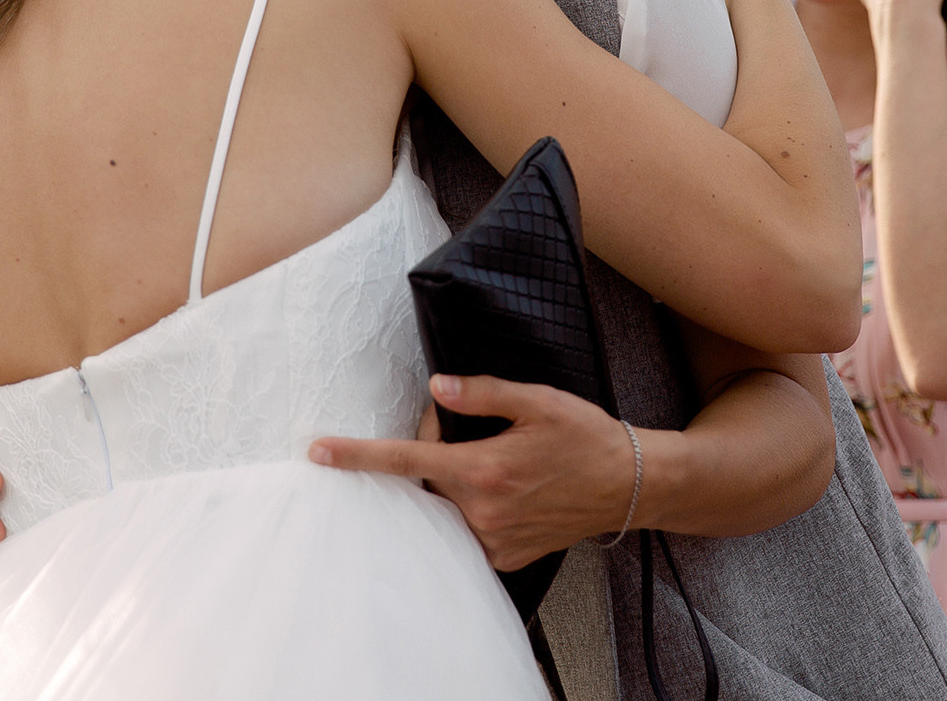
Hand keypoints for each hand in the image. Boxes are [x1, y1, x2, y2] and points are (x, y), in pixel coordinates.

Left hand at [309, 374, 642, 570]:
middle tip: (472, 429)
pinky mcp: (507, 556)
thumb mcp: (537, 401)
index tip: (317, 451)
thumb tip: (437, 389)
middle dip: (433, 451)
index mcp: (481, 469)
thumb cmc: (584, 437)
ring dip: (455, 481)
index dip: (356, 456)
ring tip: (500, 461)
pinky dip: (473, 504)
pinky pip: (470, 528)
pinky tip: (507, 487)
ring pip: (447, 505)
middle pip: (427, 479)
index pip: (404, 461)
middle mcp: (482, 511)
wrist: (629, 485)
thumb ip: (483, 393)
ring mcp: (494, 539)